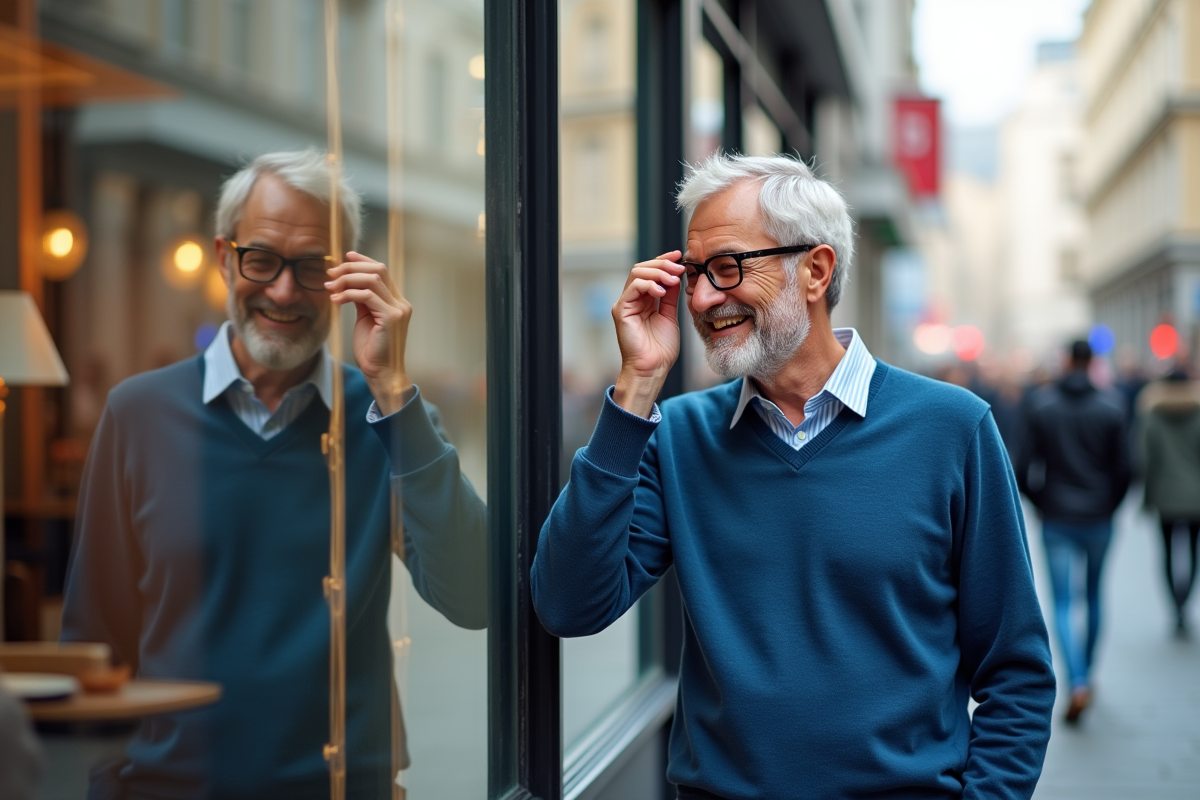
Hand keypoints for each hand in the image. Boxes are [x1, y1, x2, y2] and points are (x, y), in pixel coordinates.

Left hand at [325, 252, 412, 415]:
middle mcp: (401, 303)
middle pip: (378, 270)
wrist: (382, 373)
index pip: (381, 271)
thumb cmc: (372, 350)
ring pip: (372, 280)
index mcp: (396, 302)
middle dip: (351, 267)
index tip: (345, 256)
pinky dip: (348, 294)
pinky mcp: (391, 318)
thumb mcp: (365, 319)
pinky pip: (367, 296)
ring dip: (347, 280)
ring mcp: (398, 310)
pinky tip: (335, 300)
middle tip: (331, 274)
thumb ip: (362, 301)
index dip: (363, 260)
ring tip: (330, 287)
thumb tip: (349, 284)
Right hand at [611, 251, 683, 416]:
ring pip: (637, 273)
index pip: (651, 272)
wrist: (653, 368)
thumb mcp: (670, 316)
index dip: (664, 261)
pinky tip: (662, 291)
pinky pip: (633, 288)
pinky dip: (649, 285)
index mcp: (644, 300)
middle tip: (679, 268)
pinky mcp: (621, 311)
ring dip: (658, 272)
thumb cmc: (661, 349)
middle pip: (642, 268)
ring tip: (673, 279)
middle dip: (663, 264)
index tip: (680, 256)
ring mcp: (625, 304)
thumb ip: (670, 297)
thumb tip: (676, 276)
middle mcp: (632, 300)